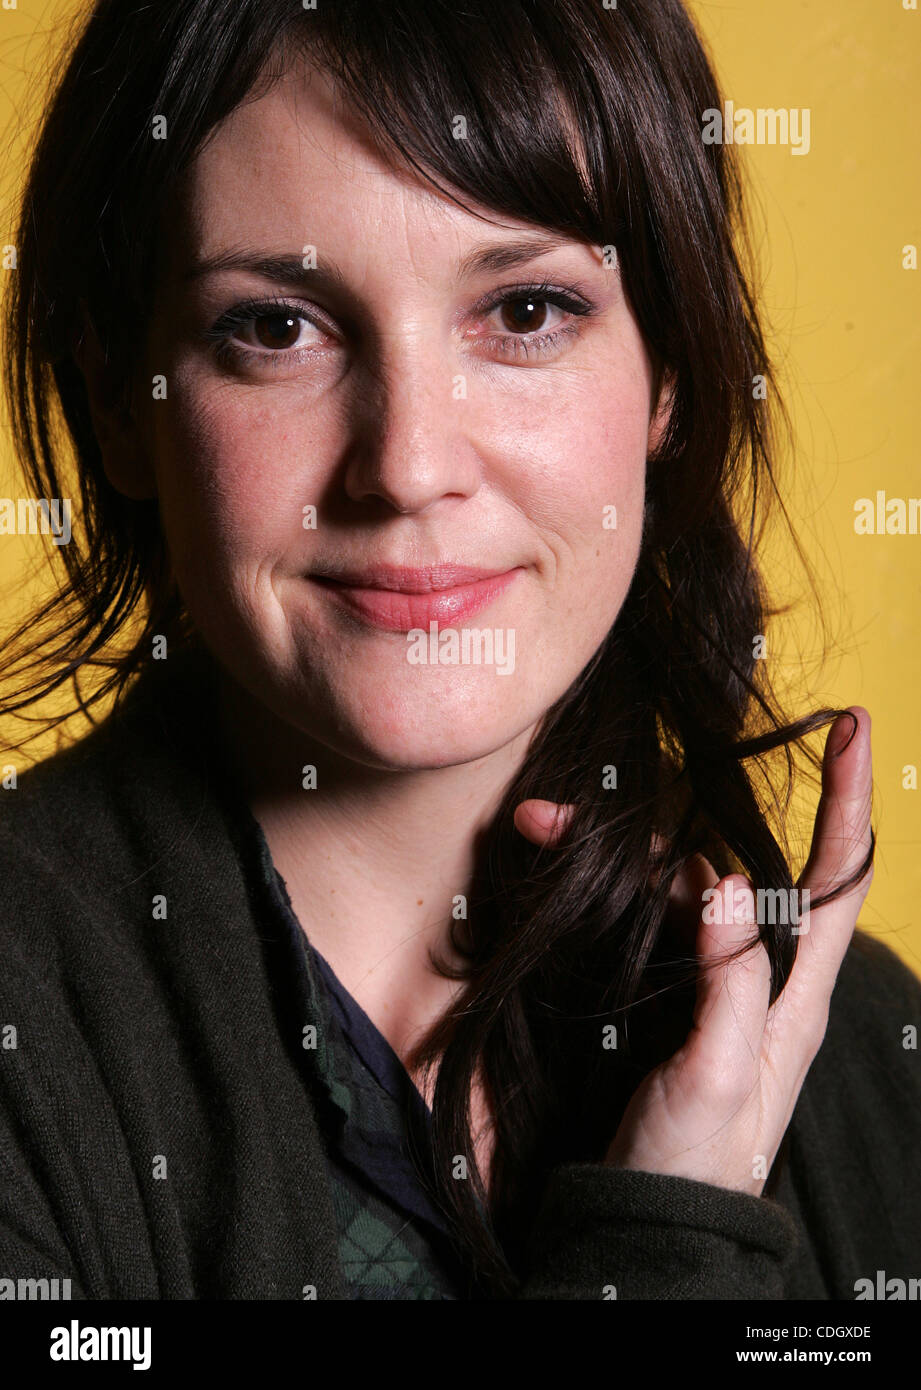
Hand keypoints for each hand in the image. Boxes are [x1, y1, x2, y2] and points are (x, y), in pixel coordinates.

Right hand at [513, 707, 873, 1195]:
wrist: (644, 1219)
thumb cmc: (693, 1163)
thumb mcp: (717, 1078)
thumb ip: (730, 984)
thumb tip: (724, 882)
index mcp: (792, 994)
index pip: (836, 880)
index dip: (849, 802)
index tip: (852, 729)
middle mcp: (754, 973)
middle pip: (728, 866)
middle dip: (669, 818)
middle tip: (581, 803)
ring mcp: (703, 979)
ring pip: (667, 885)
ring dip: (608, 852)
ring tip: (539, 831)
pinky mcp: (658, 989)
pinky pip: (634, 917)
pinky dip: (595, 887)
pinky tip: (550, 864)